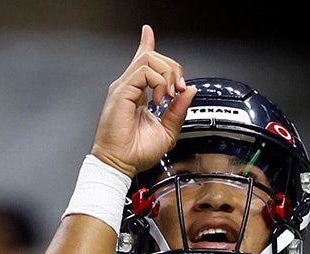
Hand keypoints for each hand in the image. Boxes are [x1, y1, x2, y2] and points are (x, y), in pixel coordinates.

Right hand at [91, 24, 195, 177]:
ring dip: (167, 75)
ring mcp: (124, 87)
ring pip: (149, 59)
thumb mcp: (167, 131)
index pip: (142, 61)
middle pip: (152, 56)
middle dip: (173, 68)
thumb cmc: (135, 152)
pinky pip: (145, 72)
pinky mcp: (121, 92)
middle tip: (178, 90)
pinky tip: (160, 99)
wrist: (120, 164)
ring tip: (168, 97)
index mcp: (137, 93)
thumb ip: (178, 110)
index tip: (148, 32)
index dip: (146, 43)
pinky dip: (159, 82)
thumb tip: (188, 92)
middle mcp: (129, 87)